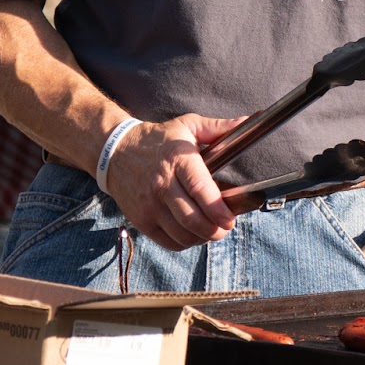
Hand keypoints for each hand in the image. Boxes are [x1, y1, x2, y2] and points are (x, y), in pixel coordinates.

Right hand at [103, 112, 244, 250]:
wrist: (115, 152)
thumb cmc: (158, 140)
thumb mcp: (187, 126)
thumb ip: (218, 128)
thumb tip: (249, 121)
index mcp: (177, 160)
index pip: (199, 189)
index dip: (217, 209)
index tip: (230, 220)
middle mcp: (161, 185)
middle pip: (192, 219)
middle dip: (214, 230)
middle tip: (225, 227)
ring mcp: (149, 205)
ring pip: (182, 234)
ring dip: (202, 238)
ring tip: (211, 230)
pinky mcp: (141, 220)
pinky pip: (169, 242)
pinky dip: (185, 243)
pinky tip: (192, 233)